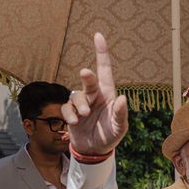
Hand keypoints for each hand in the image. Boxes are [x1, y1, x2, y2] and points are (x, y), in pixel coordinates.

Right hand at [60, 33, 128, 156]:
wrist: (94, 151)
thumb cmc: (110, 136)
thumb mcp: (119, 128)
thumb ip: (121, 114)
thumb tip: (122, 98)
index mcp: (107, 94)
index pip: (105, 69)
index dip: (102, 52)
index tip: (98, 36)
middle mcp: (94, 95)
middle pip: (89, 80)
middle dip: (87, 76)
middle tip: (85, 72)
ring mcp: (81, 104)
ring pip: (76, 95)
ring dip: (79, 105)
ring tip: (83, 116)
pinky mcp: (70, 113)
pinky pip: (66, 108)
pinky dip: (69, 114)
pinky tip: (74, 122)